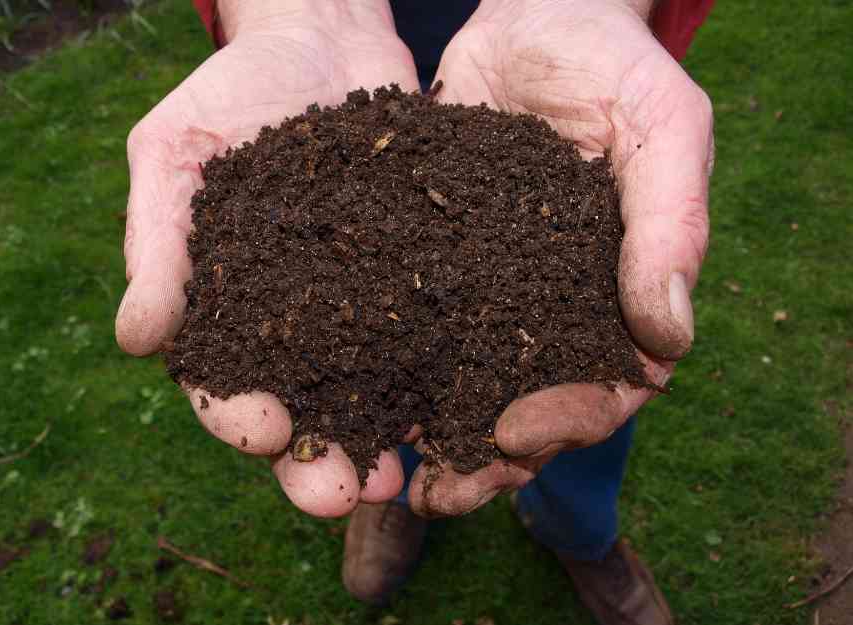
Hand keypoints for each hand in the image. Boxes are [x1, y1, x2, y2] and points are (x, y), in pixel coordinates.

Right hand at [115, 0, 419, 516]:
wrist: (322, 37)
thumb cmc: (231, 91)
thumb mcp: (175, 152)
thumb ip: (156, 243)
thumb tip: (136, 341)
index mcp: (225, 307)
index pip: (220, 382)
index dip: (237, 415)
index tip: (265, 431)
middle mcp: (293, 323)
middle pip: (301, 410)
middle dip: (316, 461)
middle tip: (340, 496)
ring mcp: (358, 306)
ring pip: (368, 394)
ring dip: (382, 443)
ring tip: (404, 480)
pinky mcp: (415, 280)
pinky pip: (429, 339)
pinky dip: (441, 380)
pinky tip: (462, 408)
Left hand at [405, 0, 713, 516]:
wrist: (531, 15)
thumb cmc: (612, 65)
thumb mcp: (661, 127)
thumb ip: (671, 225)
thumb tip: (669, 339)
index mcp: (615, 295)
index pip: (605, 387)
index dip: (566, 423)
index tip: (513, 438)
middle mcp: (548, 308)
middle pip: (523, 407)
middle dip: (483, 458)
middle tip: (435, 494)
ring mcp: (486, 291)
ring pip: (458, 383)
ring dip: (424, 435)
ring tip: (381, 473)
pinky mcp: (428, 263)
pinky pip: (404, 326)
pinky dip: (378, 367)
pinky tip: (343, 397)